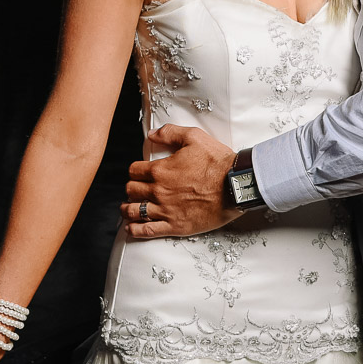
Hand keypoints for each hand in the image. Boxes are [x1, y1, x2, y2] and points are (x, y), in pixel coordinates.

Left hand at [121, 124, 241, 237]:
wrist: (235, 186)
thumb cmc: (217, 162)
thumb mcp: (194, 137)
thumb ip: (170, 133)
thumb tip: (152, 134)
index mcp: (160, 170)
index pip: (134, 171)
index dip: (134, 171)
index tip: (138, 173)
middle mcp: (159, 191)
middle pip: (131, 190)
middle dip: (131, 188)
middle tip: (135, 190)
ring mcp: (166, 210)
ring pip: (134, 211)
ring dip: (128, 209)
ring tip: (127, 209)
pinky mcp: (175, 226)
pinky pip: (147, 230)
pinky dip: (135, 230)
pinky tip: (131, 228)